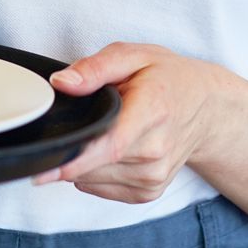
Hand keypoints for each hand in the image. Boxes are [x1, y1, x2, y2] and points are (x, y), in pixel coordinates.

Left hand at [30, 42, 231, 203]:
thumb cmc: (167, 78)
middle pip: (93, 165)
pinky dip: (93, 171)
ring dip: (82, 159)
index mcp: (152, 111)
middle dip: (71, 147)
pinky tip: (109, 148)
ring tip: (105, 129)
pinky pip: (99, 188)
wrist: (206, 108)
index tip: (42, 167)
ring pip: (90, 180)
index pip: (110, 145)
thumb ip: (95, 68)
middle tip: (81, 119)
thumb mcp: (133, 55)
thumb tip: (61, 83)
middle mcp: (155, 151)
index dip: (74, 158)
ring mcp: (154, 176)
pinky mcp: (148, 192)